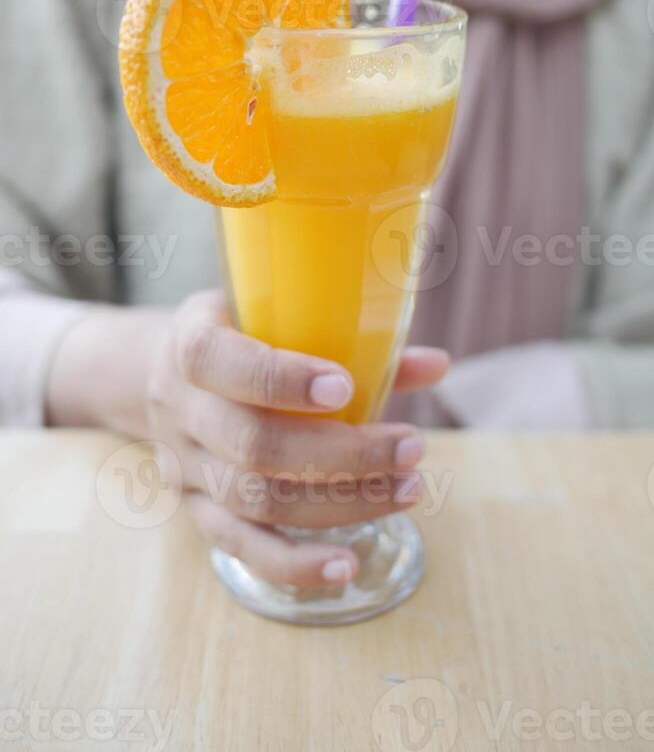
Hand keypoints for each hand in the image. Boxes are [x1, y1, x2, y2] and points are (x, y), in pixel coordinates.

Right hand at [46, 291, 448, 587]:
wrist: (152, 374)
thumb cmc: (235, 337)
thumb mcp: (270, 315)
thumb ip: (350, 339)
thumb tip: (437, 365)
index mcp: (191, 346)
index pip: (225, 364)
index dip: (282, 380)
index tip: (345, 386)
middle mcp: (180, 409)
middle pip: (255, 445)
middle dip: (343, 455)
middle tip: (410, 449)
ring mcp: (183, 467)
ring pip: (257, 500)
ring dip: (341, 503)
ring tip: (407, 489)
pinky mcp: (194, 510)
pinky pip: (241, 548)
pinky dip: (296, 564)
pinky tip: (349, 565)